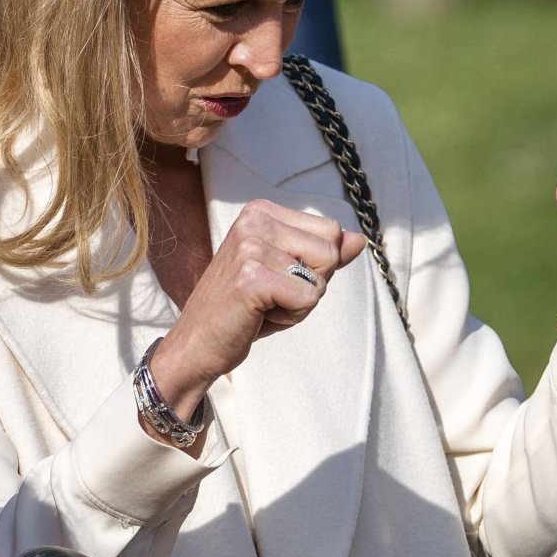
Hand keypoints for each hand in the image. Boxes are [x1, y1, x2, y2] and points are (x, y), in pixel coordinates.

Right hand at [149, 200, 365, 426]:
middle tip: (271, 296)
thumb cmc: (243, 310)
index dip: (315, 266)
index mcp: (261, 212)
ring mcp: (250, 247)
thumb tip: (359, 240)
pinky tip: (258, 316)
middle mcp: (254, 220)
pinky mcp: (252, 277)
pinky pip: (309, 299)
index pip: (331, 231)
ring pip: (321, 278)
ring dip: (299, 304)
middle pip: (331, 251)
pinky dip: (291, 317)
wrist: (197, 344)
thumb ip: (322, 255)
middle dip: (311, 284)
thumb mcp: (287, 275)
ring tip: (264, 307)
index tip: (277, 280)